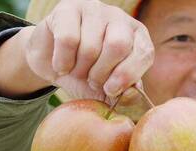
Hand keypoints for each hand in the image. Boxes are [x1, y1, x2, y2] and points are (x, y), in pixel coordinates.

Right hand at [24, 0, 154, 101]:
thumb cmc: (86, 76)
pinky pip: (67, 40)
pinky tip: (61, 64)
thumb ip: (125, 96)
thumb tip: (133, 92)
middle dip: (101, 73)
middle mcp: (120, 19)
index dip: (128, 75)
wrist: (51, 64)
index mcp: (137, 37)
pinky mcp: (69, 8)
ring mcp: (95, 9)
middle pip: (118, 46)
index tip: (110, 90)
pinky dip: (62, 61)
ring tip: (76, 71)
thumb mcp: (107, 92)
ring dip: (79, 69)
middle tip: (92, 81)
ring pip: (90, 47)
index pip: (144, 53)